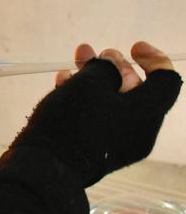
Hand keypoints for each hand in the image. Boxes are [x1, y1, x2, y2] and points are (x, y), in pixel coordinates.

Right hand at [12, 41, 180, 186]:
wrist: (46, 167)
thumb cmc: (73, 121)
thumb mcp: (89, 83)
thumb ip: (104, 68)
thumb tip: (108, 68)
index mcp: (148, 113)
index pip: (166, 80)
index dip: (154, 58)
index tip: (134, 46)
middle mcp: (140, 130)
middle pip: (136, 89)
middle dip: (114, 66)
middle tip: (94, 52)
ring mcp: (119, 144)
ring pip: (113, 103)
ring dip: (94, 80)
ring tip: (72, 65)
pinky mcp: (98, 152)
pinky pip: (99, 119)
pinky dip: (85, 101)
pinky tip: (63, 85)